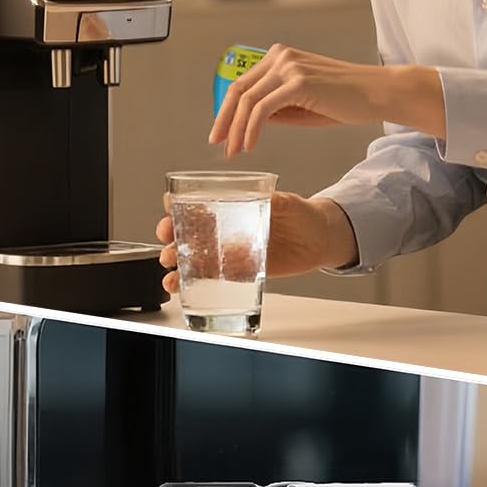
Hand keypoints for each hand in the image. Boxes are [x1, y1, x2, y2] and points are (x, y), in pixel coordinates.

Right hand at [157, 190, 357, 291]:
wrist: (319, 241)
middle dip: (170, 235)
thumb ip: (277, 201)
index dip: (179, 202)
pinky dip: (189, 284)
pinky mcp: (236, 272)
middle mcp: (224, 227)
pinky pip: (208, 278)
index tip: (170, 205)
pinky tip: (178, 287)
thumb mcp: (289, 203)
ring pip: (191, 256)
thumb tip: (268, 199)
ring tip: (170, 268)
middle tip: (167, 239)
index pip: (197, 201)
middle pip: (187, 230)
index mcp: (232, 205)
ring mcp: (227, 251)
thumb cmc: (302, 215)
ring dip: (175, 262)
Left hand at [210, 45, 444, 156]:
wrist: (376, 93)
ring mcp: (289, 67)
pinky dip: (252, 130)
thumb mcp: (301, 104)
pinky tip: (250, 145)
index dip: (227, 110)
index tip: (220, 133)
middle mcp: (281, 56)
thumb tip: (250, 122)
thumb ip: (275, 108)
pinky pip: (263, 109)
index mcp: (280, 57)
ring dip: (237, 130)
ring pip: (248, 101)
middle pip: (238, 90)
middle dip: (224, 120)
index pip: (242, 83)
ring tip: (234, 151)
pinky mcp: (298, 82)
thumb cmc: (344, 101)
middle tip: (218, 144)